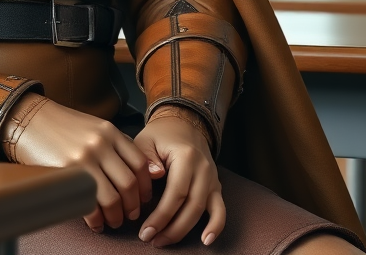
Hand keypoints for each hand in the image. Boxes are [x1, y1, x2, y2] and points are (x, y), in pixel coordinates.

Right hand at [1, 95, 155, 230]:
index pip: (139, 163)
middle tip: (130, 214)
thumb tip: (137, 171)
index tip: (143, 198)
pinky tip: (95, 222)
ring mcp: (84, 157)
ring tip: (113, 221)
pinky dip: (96, 219)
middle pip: (129, 183)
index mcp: (109, 131)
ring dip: (116, 215)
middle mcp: (100, 143)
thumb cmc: (61, 125)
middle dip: (133, 205)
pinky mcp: (67, 172)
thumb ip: (114, 145)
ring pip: (113, 197)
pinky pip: (89, 203)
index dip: (145, 186)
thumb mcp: (93, 127)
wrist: (29, 119)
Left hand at [133, 112, 223, 246]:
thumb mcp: (146, 140)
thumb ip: (146, 158)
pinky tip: (206, 240)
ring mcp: (212, 178)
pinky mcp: (216, 186)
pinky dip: (216, 226)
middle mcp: (203, 169)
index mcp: (186, 157)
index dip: (161, 216)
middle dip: (171, 228)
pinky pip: (220, 209)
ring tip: (166, 242)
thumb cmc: (161, 135)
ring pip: (204, 210)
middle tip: (152, 240)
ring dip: (186, 231)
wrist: (183, 123)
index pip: (175, 193)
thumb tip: (155, 176)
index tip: (145, 231)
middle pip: (191, 206)